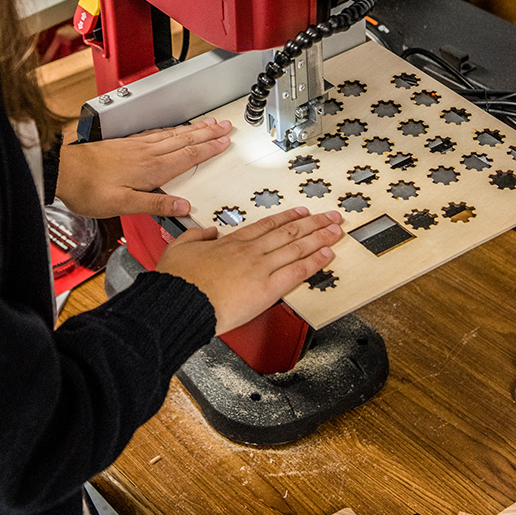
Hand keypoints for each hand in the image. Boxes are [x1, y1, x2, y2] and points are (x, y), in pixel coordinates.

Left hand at [54, 118, 232, 219]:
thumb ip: (154, 204)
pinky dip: (170, 130)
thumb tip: (182, 206)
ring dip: (192, 129)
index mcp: (149, 169)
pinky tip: (171, 130)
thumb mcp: (122, 204)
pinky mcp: (124, 144)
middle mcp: (145, 153)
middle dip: (206, 134)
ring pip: (171, 135)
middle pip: (183, 141)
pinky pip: (156, 133)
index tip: (224, 142)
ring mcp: (135, 146)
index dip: (208, 149)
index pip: (186, 156)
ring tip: (206, 124)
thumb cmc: (87, 189)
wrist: (61, 169)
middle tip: (224, 126)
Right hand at [155, 207, 342, 334]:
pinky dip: (314, 262)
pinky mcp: (267, 288)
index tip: (302, 212)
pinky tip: (327, 255)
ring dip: (320, 237)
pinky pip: (297, 271)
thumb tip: (208, 231)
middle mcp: (251, 251)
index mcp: (232, 242)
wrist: (181, 301)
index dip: (288, 217)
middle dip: (313, 223)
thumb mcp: (181, 247)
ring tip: (336, 231)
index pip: (267, 225)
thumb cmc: (179, 281)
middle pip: (289, 232)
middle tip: (331, 217)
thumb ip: (197, 236)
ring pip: (297, 247)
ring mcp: (261, 268)